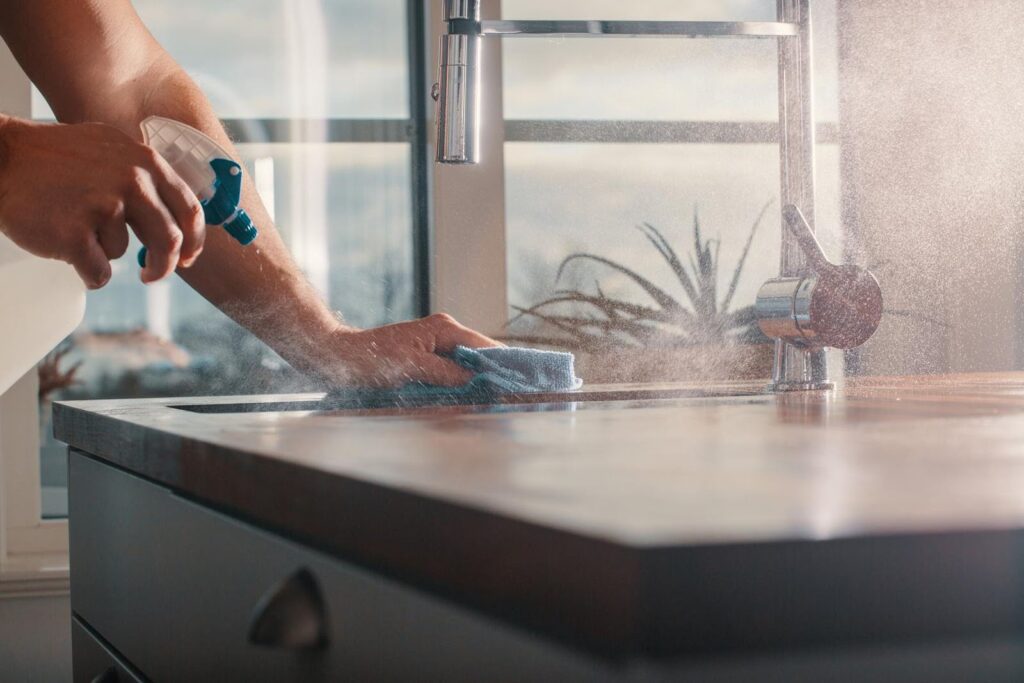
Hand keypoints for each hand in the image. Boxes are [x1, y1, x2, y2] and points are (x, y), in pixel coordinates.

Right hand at [0, 117, 204, 287]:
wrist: (1, 159)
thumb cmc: (55, 157)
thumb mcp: (112, 149)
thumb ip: (146, 176)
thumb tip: (179, 216)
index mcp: (146, 162)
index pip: (190, 210)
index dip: (194, 241)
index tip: (188, 257)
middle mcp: (132, 181)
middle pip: (170, 241)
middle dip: (164, 265)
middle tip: (152, 275)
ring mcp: (104, 207)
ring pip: (122, 252)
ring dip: (102, 250)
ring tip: (74, 224)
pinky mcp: (75, 234)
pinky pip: (98, 272)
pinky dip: (85, 270)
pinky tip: (66, 247)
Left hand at [314, 313, 502, 387]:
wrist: (339, 358)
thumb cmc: (371, 359)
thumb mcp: (412, 368)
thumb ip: (446, 373)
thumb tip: (477, 380)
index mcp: (444, 328)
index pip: (484, 345)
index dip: (504, 362)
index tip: (523, 378)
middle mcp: (444, 333)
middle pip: (480, 356)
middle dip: (495, 374)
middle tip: (514, 395)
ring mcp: (436, 346)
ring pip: (467, 366)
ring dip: (479, 382)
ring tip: (497, 400)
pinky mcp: (427, 359)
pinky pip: (453, 372)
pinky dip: (463, 385)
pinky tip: (471, 399)